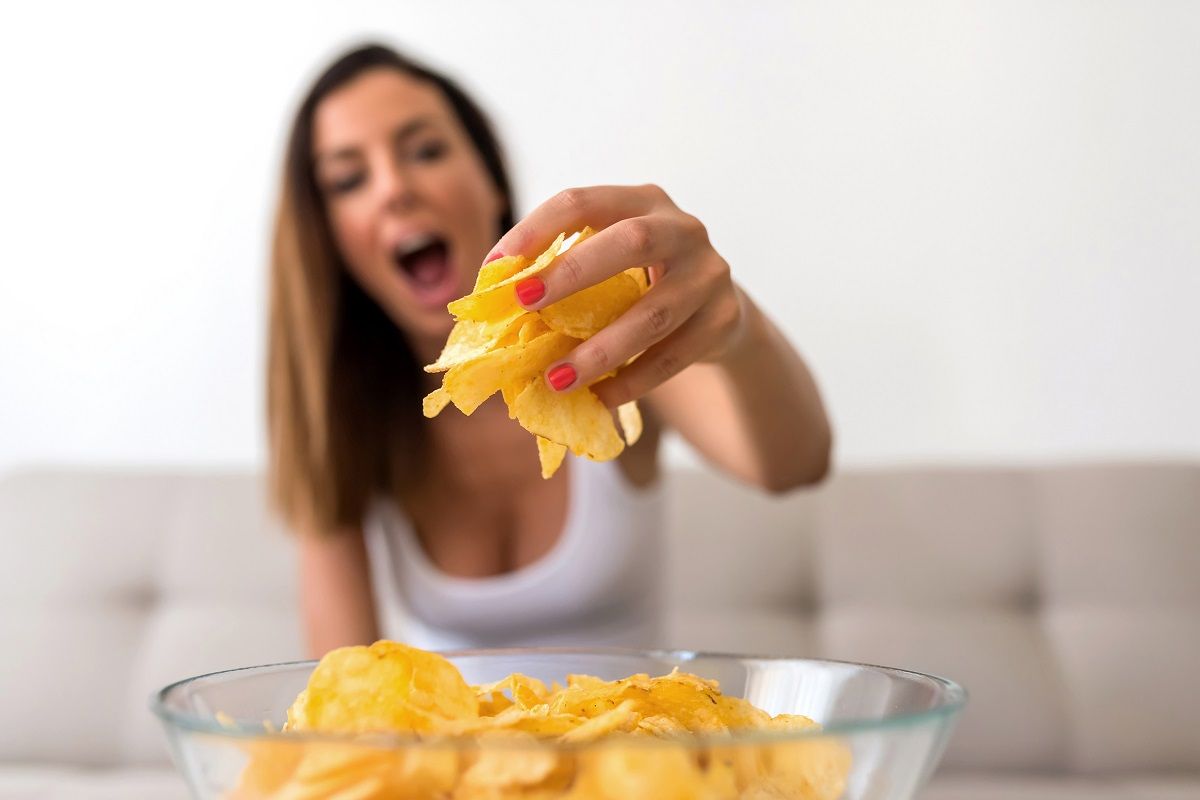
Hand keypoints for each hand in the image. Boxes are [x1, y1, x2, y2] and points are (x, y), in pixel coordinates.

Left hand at [488, 184, 746, 406]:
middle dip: (573, 274)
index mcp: (642, 202)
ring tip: (557, 379)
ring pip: (654, 314)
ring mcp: (710, 274)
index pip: (583, 201)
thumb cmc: (641, 283)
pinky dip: (633, 381)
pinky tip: (600, 398)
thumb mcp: (609, 263)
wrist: (718, 312)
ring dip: (600, 350)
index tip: (497, 267)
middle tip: (524, 304)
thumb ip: (561, 271)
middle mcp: (683, 229)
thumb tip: (489, 304)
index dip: (537, 229)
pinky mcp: (724, 320)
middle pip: (632, 242)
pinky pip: (674, 357)